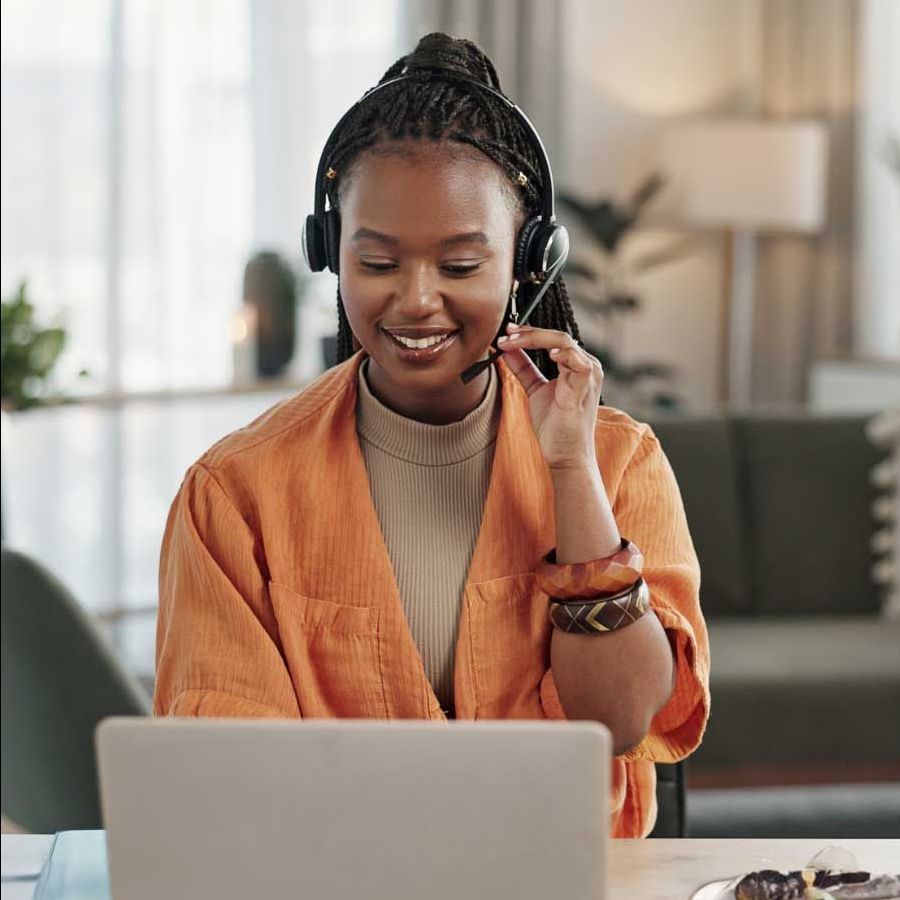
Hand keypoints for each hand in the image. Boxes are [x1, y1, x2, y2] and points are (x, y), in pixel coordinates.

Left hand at [496, 323, 603, 469]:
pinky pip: (577, 362)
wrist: (565, 455)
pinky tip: (545, 353)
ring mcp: (588, 376)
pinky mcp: (585, 388)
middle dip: (528, 333)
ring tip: (512, 342)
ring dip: (535, 339)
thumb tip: (506, 349)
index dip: (529, 332)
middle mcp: (587, 366)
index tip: (506, 332)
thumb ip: (524, 368)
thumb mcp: (535, 390)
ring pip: (564, 342)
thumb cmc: (555, 426)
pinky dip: (561, 353)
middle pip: (557, 336)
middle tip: (505, 335)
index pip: (553, 339)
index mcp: (577, 365)